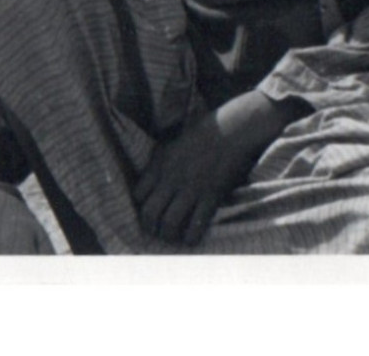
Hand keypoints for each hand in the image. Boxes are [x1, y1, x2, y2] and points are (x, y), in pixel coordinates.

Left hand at [133, 91, 306, 245]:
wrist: (230, 130)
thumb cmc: (203, 134)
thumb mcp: (172, 145)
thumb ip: (160, 162)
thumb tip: (152, 177)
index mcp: (159, 165)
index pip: (138, 194)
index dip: (140, 207)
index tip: (148, 212)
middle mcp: (170, 178)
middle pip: (149, 213)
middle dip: (151, 227)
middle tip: (157, 232)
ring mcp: (190, 188)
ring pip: (169, 223)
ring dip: (169, 235)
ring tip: (173, 239)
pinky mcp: (210, 195)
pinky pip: (196, 224)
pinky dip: (192, 237)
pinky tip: (192, 239)